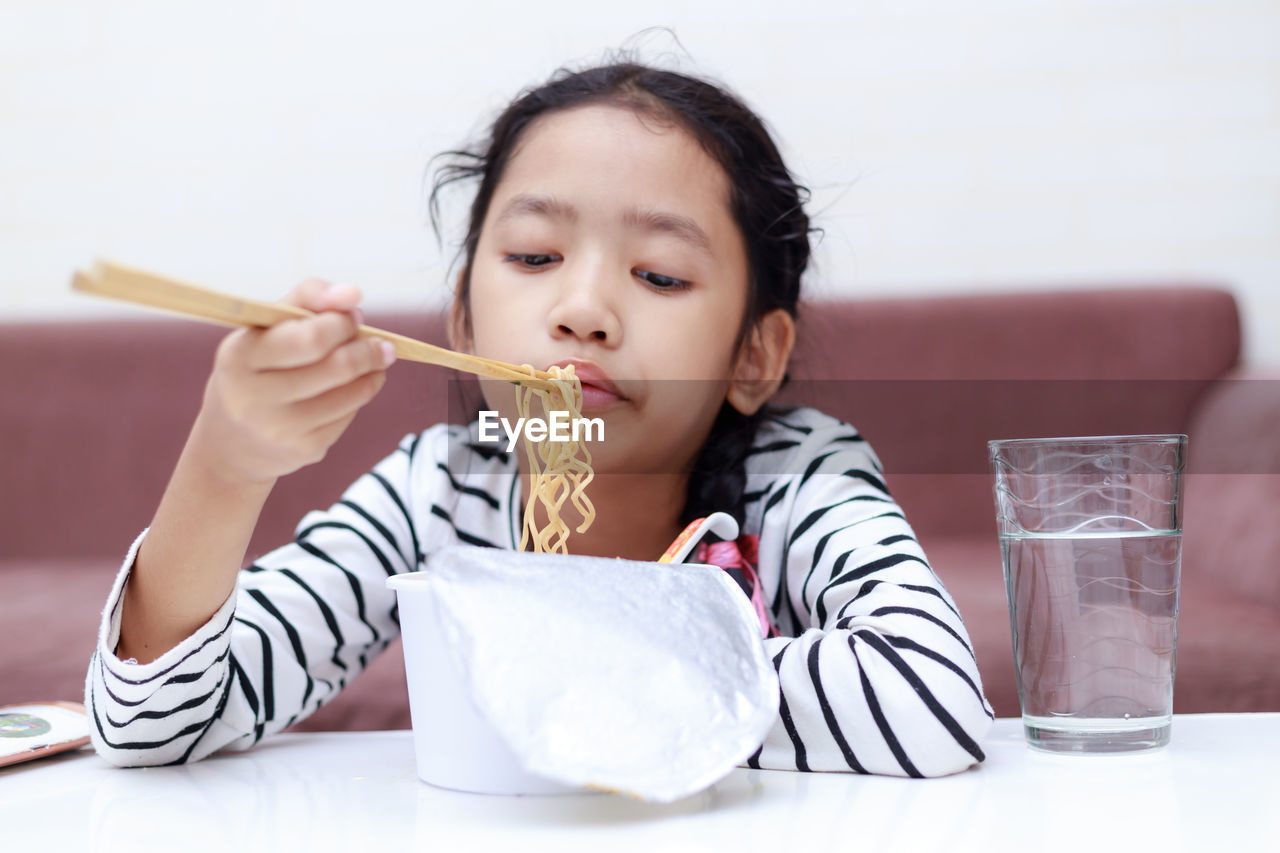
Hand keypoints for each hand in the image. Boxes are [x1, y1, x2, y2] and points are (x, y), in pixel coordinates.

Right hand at [189, 278, 395, 485]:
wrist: (232, 442)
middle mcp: (255, 397)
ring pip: (352, 392)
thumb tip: (352, 294)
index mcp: (240, 357)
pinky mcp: (306, 449)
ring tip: (377, 357)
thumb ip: (306, 300)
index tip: (355, 315)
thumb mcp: (264, 329)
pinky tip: (356, 384)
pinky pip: (350, 413)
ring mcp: (281, 428)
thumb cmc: (256, 369)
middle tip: (379, 341)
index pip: (309, 338)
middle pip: (337, 366)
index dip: (342, 323)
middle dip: (367, 347)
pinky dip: (361, 393)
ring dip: (373, 370)